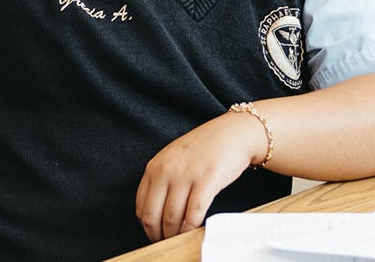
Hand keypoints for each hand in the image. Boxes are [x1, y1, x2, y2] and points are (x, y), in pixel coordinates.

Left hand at [136, 112, 265, 241]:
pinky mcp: (206, 181)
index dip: (147, 225)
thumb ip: (162, 179)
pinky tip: (194, 229)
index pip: (141, 205)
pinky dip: (192, 227)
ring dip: (175, 234)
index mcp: (154, 166)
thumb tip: (156, 212)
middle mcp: (166, 171)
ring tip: (180, 238)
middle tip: (166, 242)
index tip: (154, 233)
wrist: (233, 134)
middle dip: (158, 235)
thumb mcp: (173, 159)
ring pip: (172, 218)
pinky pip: (194, 213)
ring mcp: (186, 176)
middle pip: (153, 215)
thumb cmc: (205, 148)